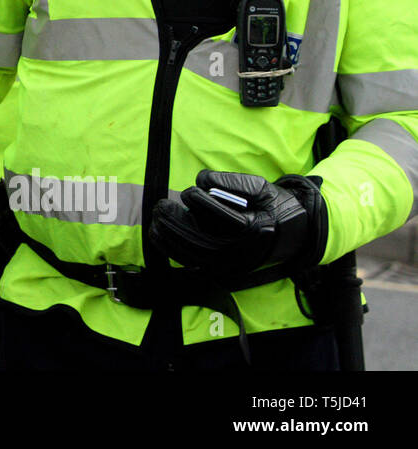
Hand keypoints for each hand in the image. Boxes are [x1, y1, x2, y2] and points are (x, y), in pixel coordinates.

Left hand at [148, 170, 327, 279]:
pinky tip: (158, 233)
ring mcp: (230, 263)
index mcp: (256, 230)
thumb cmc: (272, 207)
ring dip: (170, 236)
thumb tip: (201, 180)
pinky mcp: (220, 268)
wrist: (291, 235)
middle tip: (161, 206)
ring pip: (194, 255)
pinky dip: (171, 249)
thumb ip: (232, 182)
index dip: (202, 204)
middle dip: (177, 223)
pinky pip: (191, 262)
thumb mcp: (261, 188)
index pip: (224, 219)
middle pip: (202, 241)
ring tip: (156, 218)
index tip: (189, 192)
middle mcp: (242, 251)